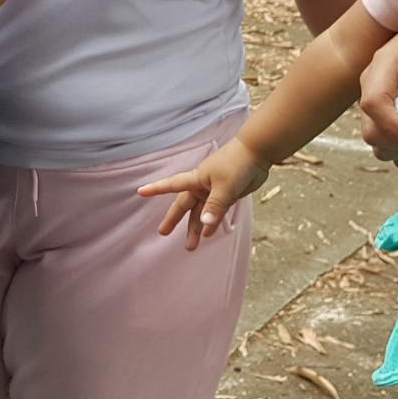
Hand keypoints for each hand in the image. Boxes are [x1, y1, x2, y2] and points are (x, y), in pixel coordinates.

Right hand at [136, 136, 269, 251]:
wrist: (258, 152)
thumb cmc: (237, 164)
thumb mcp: (225, 187)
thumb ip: (215, 206)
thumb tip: (204, 225)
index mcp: (196, 179)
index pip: (171, 185)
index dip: (156, 189)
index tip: (140, 192)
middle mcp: (202, 185)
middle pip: (184, 205)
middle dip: (174, 219)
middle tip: (163, 233)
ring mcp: (214, 191)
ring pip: (200, 212)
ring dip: (195, 228)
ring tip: (190, 246)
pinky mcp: (227, 195)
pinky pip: (215, 212)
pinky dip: (211, 223)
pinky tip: (208, 234)